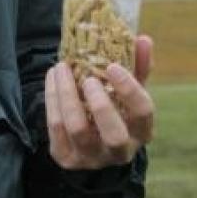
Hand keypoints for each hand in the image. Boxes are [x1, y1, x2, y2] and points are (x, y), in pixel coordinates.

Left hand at [45, 35, 153, 168]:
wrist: (89, 141)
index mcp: (141, 133)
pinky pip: (56, 128)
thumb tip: (143, 39)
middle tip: (88, 79)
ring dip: (68, 96)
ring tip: (61, 68)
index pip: (143, 113)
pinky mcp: (66, 158)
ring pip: (78, 130)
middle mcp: (120, 152)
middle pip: (114, 135)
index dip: (130, 89)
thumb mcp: (129, 91)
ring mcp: (91, 158)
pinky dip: (52, 99)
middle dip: (101, 106)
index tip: (113, 66)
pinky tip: (53, 77)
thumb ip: (138, 66)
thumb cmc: (115, 108)